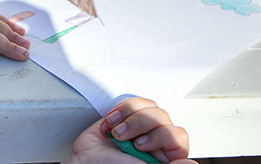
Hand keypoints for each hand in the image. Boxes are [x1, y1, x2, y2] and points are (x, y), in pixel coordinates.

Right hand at [66, 97, 194, 163]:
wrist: (82, 162)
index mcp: (163, 157)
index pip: (178, 138)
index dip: (163, 136)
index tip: (142, 145)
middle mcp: (155, 142)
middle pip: (163, 119)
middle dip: (141, 125)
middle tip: (125, 139)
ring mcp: (142, 128)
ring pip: (150, 108)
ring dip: (129, 117)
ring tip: (116, 133)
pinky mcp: (128, 117)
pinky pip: (134, 103)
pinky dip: (121, 110)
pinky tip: (112, 124)